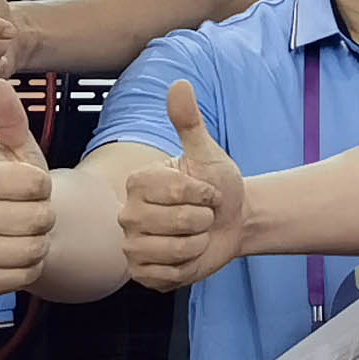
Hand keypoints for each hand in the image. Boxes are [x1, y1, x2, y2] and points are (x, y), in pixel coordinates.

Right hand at [0, 82, 52, 297]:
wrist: (11, 228)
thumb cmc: (17, 184)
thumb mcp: (19, 149)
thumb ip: (11, 118)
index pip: (36, 184)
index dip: (44, 185)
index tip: (31, 185)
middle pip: (37, 219)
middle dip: (44, 216)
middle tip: (27, 212)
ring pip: (33, 249)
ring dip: (39, 242)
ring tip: (23, 232)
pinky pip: (24, 276)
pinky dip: (30, 268)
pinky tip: (15, 255)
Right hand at [121, 81, 243, 291]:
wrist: (232, 221)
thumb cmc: (218, 184)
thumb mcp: (207, 153)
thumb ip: (189, 122)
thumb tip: (178, 84)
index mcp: (137, 183)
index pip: (177, 191)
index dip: (204, 192)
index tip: (206, 190)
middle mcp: (126, 215)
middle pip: (178, 221)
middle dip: (204, 218)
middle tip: (202, 214)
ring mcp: (131, 247)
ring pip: (175, 249)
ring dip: (199, 242)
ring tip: (196, 234)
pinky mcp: (142, 274)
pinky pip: (170, 275)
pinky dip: (189, 266)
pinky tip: (188, 255)